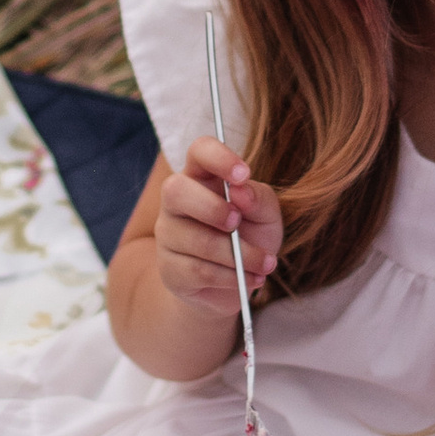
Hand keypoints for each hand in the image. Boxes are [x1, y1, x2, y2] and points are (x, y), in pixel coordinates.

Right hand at [152, 139, 283, 316]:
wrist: (236, 284)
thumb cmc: (251, 238)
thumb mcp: (266, 217)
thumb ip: (258, 199)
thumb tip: (241, 192)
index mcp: (203, 176)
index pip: (199, 151)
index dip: (218, 157)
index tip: (243, 175)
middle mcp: (177, 200)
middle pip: (176, 190)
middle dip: (212, 208)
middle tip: (239, 223)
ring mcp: (168, 234)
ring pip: (196, 240)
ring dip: (239, 255)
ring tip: (264, 264)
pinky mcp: (169, 268)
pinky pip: (198, 271)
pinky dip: (231, 277)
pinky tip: (250, 280)